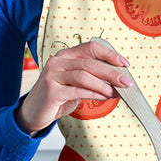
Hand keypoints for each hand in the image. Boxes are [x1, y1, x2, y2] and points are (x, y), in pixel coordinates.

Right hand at [14, 38, 131, 134]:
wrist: (33, 113)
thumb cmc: (58, 97)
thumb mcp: (75, 83)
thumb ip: (91, 77)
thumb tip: (118, 79)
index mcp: (65, 55)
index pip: (90, 47)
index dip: (109, 54)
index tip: (125, 64)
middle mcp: (58, 61)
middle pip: (89, 62)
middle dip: (111, 72)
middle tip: (126, 82)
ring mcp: (53, 75)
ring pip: (84, 76)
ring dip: (104, 85)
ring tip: (116, 92)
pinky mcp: (52, 91)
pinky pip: (77, 90)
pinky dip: (93, 93)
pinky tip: (103, 97)